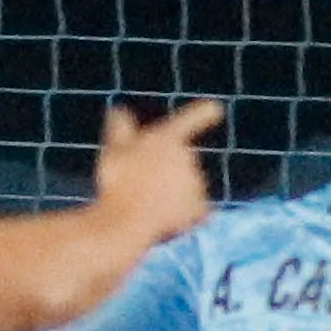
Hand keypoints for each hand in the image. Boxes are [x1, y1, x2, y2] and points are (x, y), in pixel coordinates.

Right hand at [87, 95, 227, 249]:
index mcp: (168, 139)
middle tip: (139, 183)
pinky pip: (195, 209)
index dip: (203, 114)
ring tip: (147, 204)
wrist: (129, 221)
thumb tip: (120, 110)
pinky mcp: (199, 207)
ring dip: (173, 192)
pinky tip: (166, 222)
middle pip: (180, 161)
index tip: (217, 108)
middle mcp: (188, 157)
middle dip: (166, 169)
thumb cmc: (119, 182)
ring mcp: (196, 183)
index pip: (190, 120)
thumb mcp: (113, 150)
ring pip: (186, 185)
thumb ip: (120, 128)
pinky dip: (184, 215)